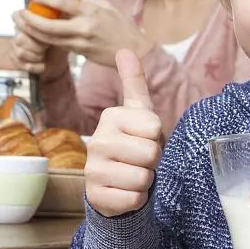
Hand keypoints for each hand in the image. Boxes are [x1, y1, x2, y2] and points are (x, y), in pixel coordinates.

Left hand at [11, 0, 154, 69]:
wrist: (133, 51)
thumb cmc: (121, 27)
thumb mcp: (105, 7)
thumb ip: (84, 2)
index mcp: (90, 12)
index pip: (62, 2)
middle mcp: (84, 28)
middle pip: (49, 26)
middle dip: (30, 20)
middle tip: (20, 13)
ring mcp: (81, 42)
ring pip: (49, 38)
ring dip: (33, 31)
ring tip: (22, 22)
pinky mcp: (79, 52)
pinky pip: (58, 44)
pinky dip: (45, 38)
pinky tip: (38, 33)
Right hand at [84, 49, 162, 216]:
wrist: (114, 183)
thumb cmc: (131, 143)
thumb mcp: (137, 112)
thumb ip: (133, 81)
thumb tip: (123, 49)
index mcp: (110, 117)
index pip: (155, 128)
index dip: (157, 137)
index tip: (142, 138)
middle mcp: (97, 141)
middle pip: (151, 154)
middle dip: (152, 161)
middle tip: (138, 159)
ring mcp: (92, 170)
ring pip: (143, 178)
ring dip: (145, 181)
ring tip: (131, 174)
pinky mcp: (95, 196)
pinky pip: (134, 200)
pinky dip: (136, 199)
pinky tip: (123, 191)